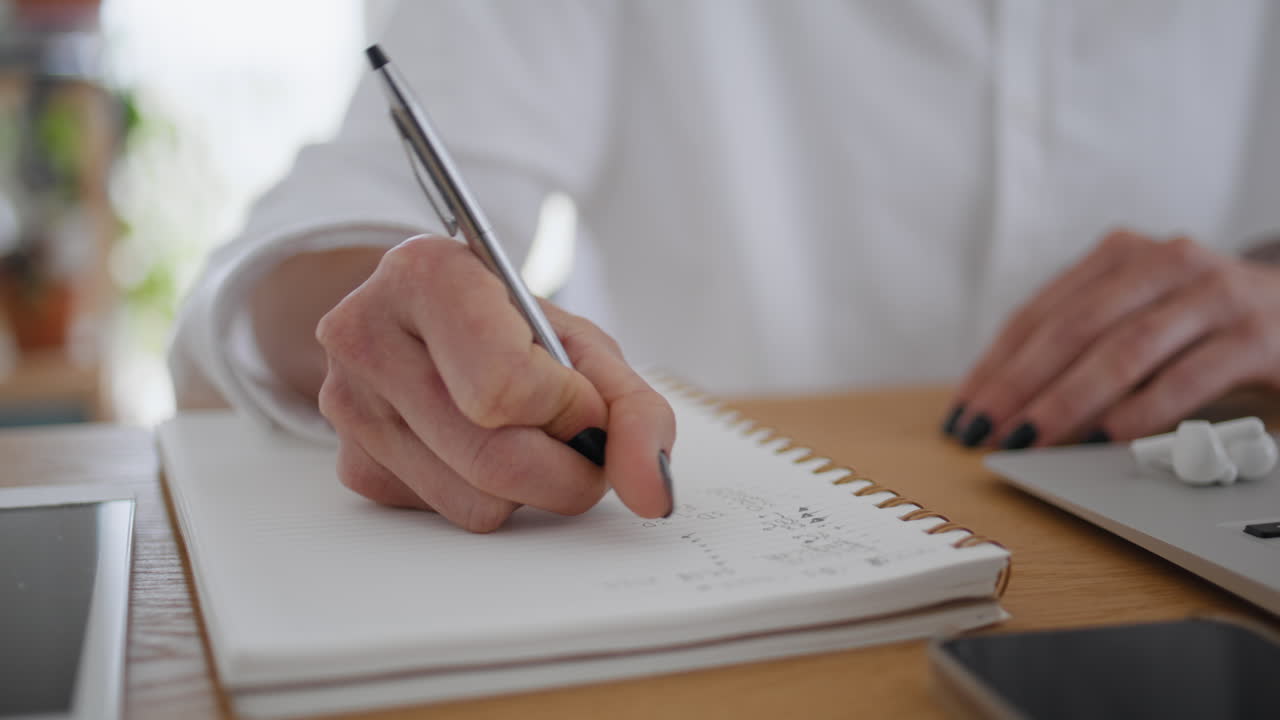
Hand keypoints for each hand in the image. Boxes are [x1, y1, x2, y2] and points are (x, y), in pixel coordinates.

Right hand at [313, 235, 674, 530]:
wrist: (424, 321)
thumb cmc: (509, 326)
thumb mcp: (578, 341)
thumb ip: (631, 406)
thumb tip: (653, 492)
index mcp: (425, 275)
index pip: (505, 386)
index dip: (568, 410)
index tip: (582, 400)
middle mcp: (367, 335)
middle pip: (493, 459)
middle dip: (567, 471)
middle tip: (583, 448)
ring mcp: (350, 406)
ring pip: (476, 505)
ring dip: (530, 490)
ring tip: (528, 438)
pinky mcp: (352, 464)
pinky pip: (448, 517)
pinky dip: (489, 497)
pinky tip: (482, 450)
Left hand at [945, 230, 1279, 448]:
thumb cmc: (1207, 323)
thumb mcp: (1140, 319)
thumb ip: (1083, 345)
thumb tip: (1007, 403)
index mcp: (1122, 256)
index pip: (1041, 313)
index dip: (996, 365)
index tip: (964, 409)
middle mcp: (1164, 263)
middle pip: (1074, 328)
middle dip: (1020, 385)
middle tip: (985, 430)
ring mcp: (1213, 295)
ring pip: (1124, 349)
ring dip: (1068, 401)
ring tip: (1030, 439)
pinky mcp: (1256, 336)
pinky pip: (1188, 375)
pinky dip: (1143, 408)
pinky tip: (1107, 437)